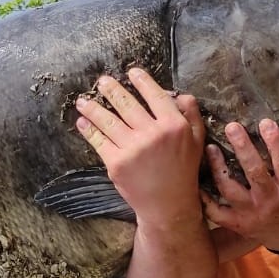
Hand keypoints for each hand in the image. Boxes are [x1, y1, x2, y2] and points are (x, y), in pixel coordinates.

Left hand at [75, 67, 205, 226]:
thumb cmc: (183, 172)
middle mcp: (153, 134)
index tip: (131, 71)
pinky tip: (82, 122)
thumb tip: (181, 95)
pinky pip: (99, 141)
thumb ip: (191, 116)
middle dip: (111, 90)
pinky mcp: (116, 163)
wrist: (168, 205)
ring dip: (93, 107)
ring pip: (108, 120)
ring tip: (82, 100)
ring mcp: (133, 148)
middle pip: (127, 104)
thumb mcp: (197, 142)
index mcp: (174, 125)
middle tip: (101, 81)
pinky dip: (89, 130)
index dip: (141, 81)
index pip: (154, 96)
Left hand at [204, 118, 278, 250]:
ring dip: (218, 168)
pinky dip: (204, 198)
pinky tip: (195, 179)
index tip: (266, 122)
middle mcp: (270, 202)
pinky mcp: (236, 223)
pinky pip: (215, 212)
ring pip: (230, 190)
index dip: (275, 143)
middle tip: (232, 127)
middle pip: (254, 173)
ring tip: (209, 147)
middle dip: (242, 149)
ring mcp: (250, 214)